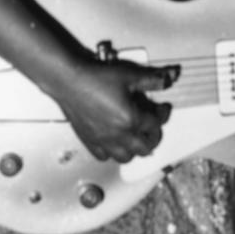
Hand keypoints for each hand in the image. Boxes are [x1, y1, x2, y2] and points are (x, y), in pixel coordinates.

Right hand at [54, 60, 179, 161]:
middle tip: (153, 126)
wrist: (69, 82)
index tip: (161, 109)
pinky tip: (114, 141)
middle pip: (144, 147)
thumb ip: (151, 80)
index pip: (154, 124)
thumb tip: (166, 80)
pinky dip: (112, 153)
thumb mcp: (129, 76)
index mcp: (130, 120)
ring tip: (136, 137)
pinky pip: (103, 157)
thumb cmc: (94, 79)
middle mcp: (117, 135)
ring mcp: (102, 141)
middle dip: (153, 136)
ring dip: (134, 149)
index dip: (162, 114)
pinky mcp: (89, 141)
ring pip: (125, 157)